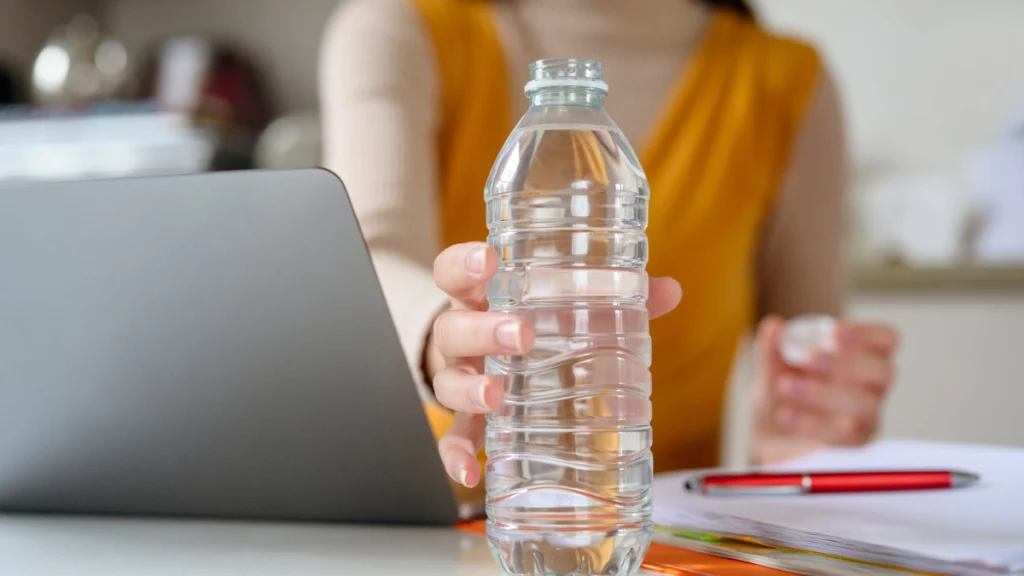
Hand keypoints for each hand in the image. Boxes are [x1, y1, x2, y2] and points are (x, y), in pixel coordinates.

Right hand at [427, 241, 682, 486]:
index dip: (465, 264)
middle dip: (483, 330)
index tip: (489, 260)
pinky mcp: (465, 421)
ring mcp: (460, 379)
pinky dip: (457, 457)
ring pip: (449, 382)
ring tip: (496, 398)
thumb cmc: (528, 325)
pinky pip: (454, 439)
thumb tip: (669, 290)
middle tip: (521, 335)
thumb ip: (609, 297)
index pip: (455, 273)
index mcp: (481, 299)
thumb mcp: (558, 305)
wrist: (488, 363)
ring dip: (470, 390)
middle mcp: (462, 338)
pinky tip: (470, 473)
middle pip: (453, 328)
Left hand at [752, 316, 899, 464]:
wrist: (769, 440)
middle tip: (810, 358)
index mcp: (861, 360)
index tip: (832, 329)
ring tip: (785, 386)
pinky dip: (812, 424)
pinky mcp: (851, 450)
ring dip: (823, 393)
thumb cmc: (783, 398)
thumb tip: (773, 326)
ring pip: (864, 406)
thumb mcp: (772, 371)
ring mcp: (865, 422)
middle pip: (883, 372)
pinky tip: (786, 415)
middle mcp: (871, 390)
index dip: (866, 333)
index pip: (886, 341)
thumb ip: (773, 350)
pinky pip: (843, 438)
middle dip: (846, 363)